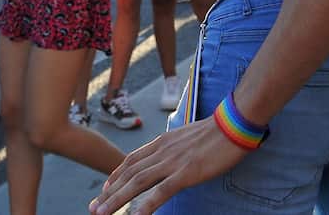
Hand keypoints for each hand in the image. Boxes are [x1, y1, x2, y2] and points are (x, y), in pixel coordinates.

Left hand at [89, 118, 248, 214]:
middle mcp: (162, 150)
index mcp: (163, 141)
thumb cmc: (217, 131)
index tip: (104, 189)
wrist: (234, 123)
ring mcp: (173, 161)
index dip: (115, 175)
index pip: (132, 159)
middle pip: (129, 173)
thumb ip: (174, 148)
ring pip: (137, 182)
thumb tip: (168, 159)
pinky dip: (146, 205)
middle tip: (94, 208)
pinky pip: (161, 191)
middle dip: (109, 192)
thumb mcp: (187, 137)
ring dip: (117, 199)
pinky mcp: (186, 172)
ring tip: (103, 214)